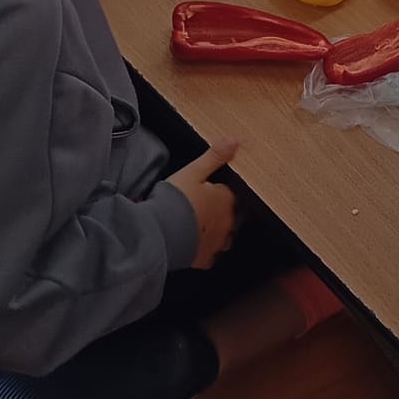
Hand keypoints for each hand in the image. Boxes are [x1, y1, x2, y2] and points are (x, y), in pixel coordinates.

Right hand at [166, 141, 240, 268]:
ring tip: (201, 226)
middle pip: (232, 216)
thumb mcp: (194, 171)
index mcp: (226, 200)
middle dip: (223, 213)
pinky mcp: (204, 258)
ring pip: (224, 236)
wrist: (161, 233)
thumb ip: (215, 156)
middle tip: (206, 208)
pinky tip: (194, 246)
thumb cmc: (177, 199)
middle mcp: (227, 222)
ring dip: (217, 231)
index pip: (232, 194)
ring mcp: (217, 242)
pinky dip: (204, 250)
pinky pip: (209, 254)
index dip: (221, 192)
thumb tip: (237, 140)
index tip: (211, 191)